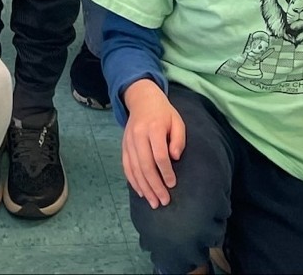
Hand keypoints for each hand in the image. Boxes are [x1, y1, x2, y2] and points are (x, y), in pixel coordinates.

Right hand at [121, 80, 184, 207]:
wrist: (142, 99)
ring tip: (153, 202)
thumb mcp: (177, 121)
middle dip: (155, 186)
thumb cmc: (164, 113)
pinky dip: (133, 181)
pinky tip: (141, 192)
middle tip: (164, 201)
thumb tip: (175, 157)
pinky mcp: (123, 145)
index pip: (159, 154)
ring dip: (144, 188)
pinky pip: (126, 166)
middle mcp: (138, 135)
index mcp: (153, 128)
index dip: (166, 172)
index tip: (172, 184)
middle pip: (145, 165)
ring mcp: (128, 141)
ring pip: (134, 168)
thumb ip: (178, 139)